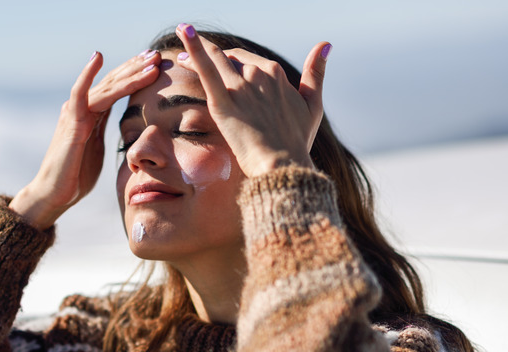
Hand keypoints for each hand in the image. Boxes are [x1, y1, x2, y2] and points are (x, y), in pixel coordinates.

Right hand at [10, 50, 160, 229]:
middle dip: (136, 67)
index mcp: (92, 114)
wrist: (55, 194)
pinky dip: (87, 74)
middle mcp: (83, 108)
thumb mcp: (98, 149)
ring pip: (106, 86)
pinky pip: (80, 94)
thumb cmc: (76, 175)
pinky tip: (98, 57)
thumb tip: (124, 130)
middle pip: (113, 81)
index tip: (156, 64)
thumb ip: (106, 133)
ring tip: (149, 61)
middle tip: (157, 54)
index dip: (136, 74)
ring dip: (129, 73)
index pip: (117, 88)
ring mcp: (75, 113)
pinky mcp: (71, 123)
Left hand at [174, 24, 329, 176]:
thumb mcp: (313, 105)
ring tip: (182, 36)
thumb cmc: (297, 141)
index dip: (232, 59)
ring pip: (215, 59)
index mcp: (276, 74)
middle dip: (211, 53)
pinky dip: (194, 48)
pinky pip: (206, 69)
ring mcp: (240, 87)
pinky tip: (183, 31)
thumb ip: (316, 73)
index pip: (248, 60)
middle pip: (229, 59)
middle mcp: (258, 74)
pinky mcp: (223, 102)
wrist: (282, 165)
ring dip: (196, 46)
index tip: (220, 61)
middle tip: (189, 53)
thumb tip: (325, 45)